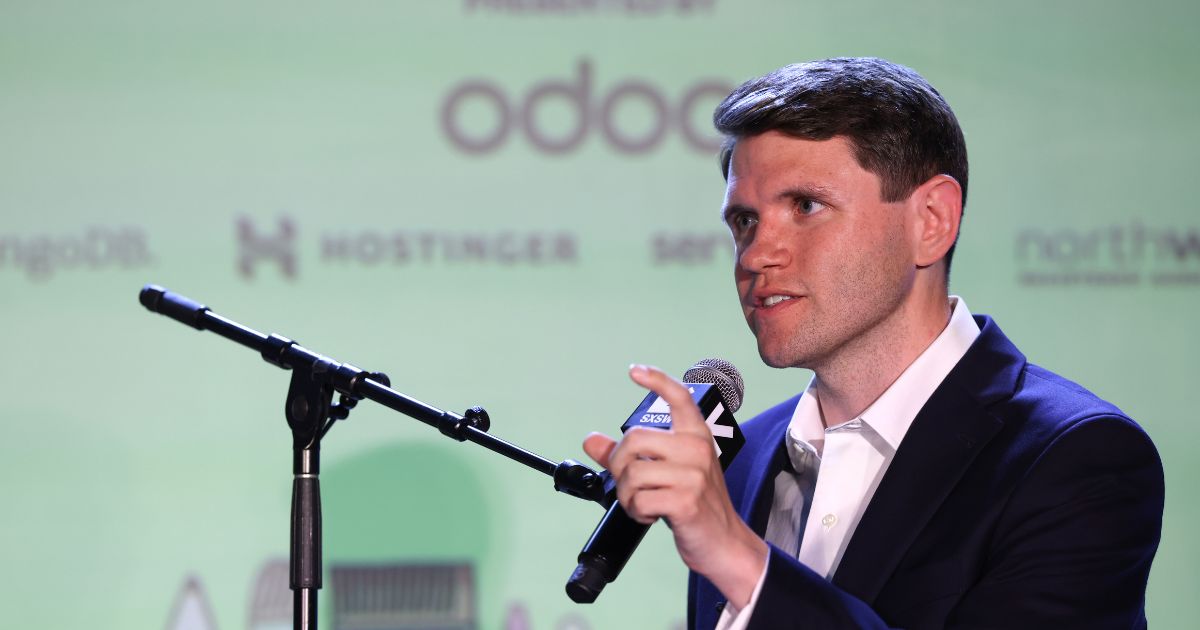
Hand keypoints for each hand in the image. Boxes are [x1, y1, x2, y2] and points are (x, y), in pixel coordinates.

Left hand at [583, 364, 767, 606]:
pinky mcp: (686, 501)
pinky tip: (651, 516)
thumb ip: (629, 455)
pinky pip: (639, 501)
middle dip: (620, 467)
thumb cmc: (694, 503)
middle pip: (633, 440)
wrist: (724, 542)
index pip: (679, 398)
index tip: (635, 371)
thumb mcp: (667, 472)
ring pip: (632, 474)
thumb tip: (591, 440)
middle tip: (631, 486)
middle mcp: (697, 449)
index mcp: (696, 436)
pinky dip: (636, 512)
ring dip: (627, 496)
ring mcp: (694, 475)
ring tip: (643, 504)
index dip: (656, 380)